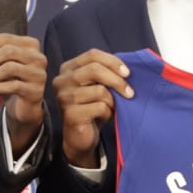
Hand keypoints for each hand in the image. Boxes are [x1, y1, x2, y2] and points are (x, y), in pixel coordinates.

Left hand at [0, 33, 47, 152]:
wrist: (23, 106)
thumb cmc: (11, 80)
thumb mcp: (3, 63)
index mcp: (30, 45)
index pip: (5, 38)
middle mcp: (38, 57)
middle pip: (8, 51)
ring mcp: (39, 74)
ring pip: (10, 68)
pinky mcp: (36, 90)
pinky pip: (13, 85)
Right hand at [52, 49, 132, 165]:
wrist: (81, 137)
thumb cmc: (92, 108)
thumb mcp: (98, 85)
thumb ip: (106, 72)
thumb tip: (127, 68)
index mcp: (68, 69)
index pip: (92, 55)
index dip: (113, 61)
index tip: (128, 73)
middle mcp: (62, 81)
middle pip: (95, 69)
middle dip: (117, 80)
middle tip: (130, 92)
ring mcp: (64, 97)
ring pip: (99, 90)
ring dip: (112, 100)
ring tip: (112, 107)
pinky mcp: (70, 114)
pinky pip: (99, 107)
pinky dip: (108, 112)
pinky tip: (104, 116)